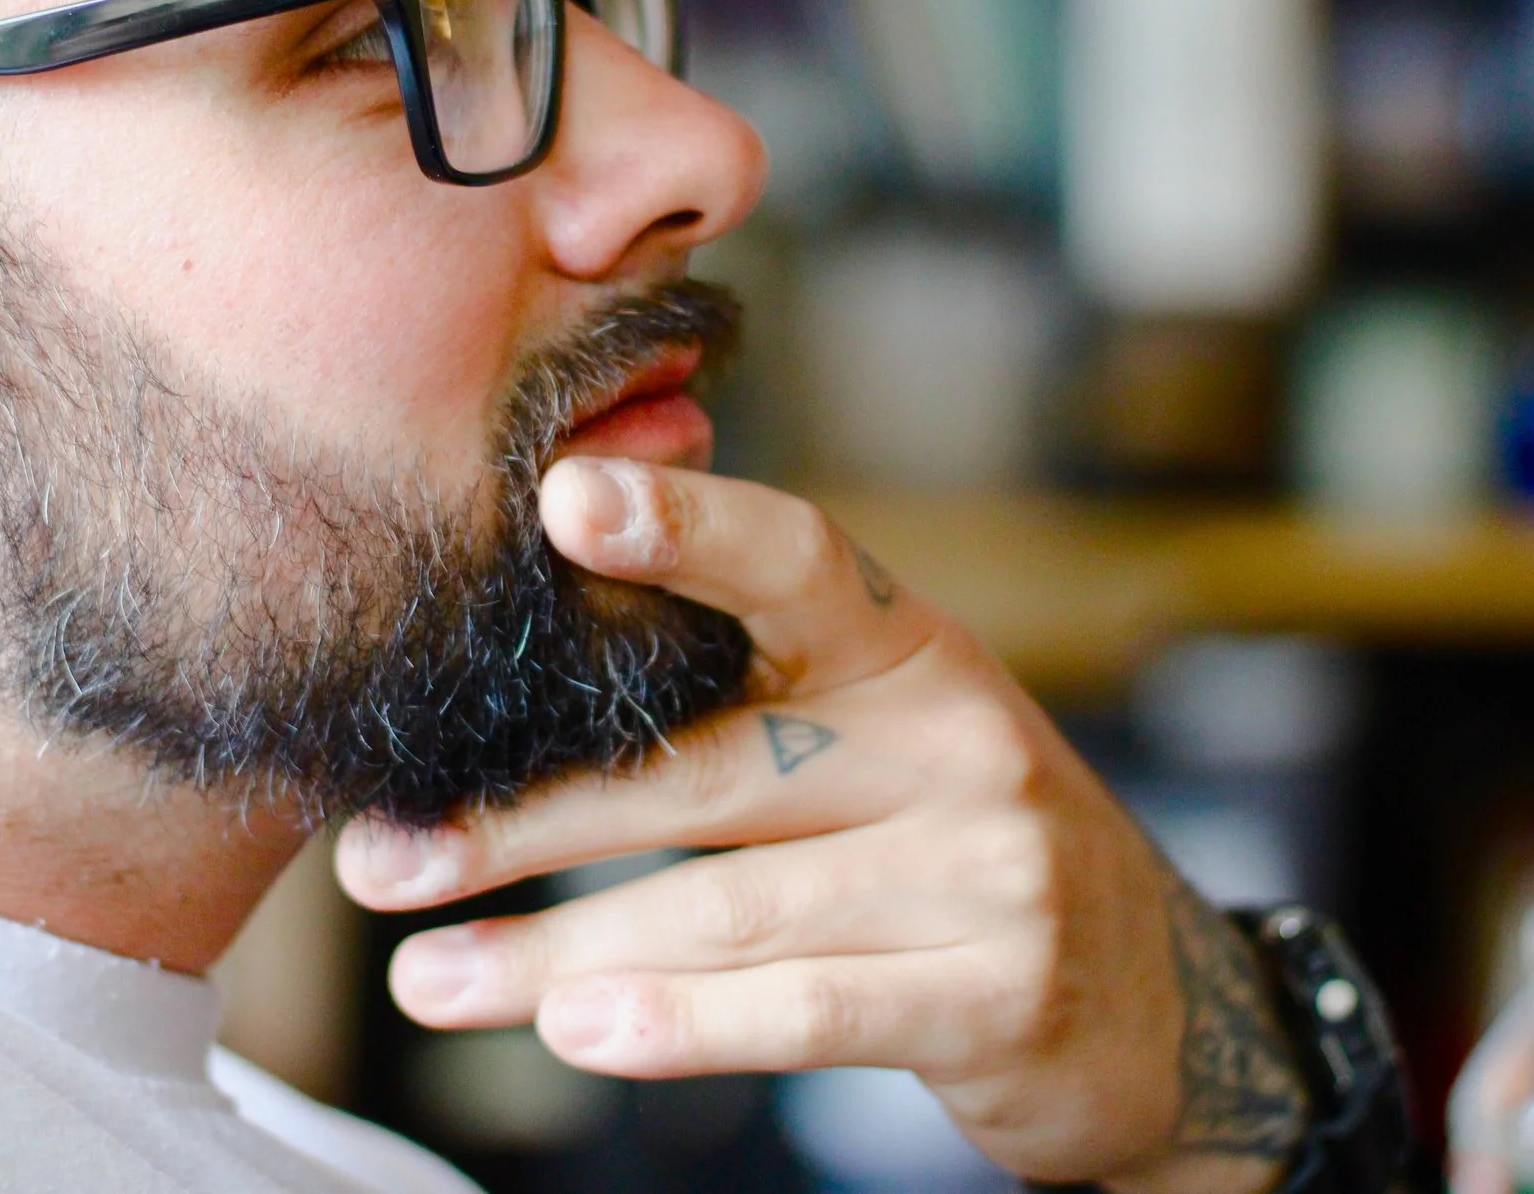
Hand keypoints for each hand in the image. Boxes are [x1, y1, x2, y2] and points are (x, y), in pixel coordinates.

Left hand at [334, 458, 1310, 1193]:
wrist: (1152, 994)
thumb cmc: (947, 840)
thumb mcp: (875, 732)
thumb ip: (737, 696)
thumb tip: (508, 679)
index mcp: (906, 645)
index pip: (793, 560)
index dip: (685, 527)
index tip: (559, 502)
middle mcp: (954, 734)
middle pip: (703, 764)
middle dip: (523, 816)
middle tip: (380, 854)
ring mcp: (988, 867)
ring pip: (727, 904)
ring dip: (555, 948)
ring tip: (426, 978)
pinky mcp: (999, 992)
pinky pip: (808, 1007)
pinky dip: (683, 1025)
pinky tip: (577, 1032)